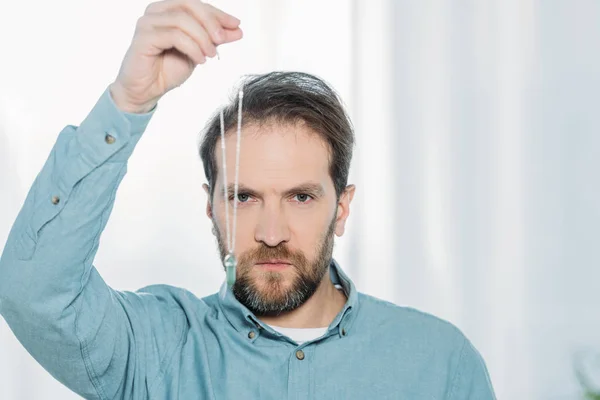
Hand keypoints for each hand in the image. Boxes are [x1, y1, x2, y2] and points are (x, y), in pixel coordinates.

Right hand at [110, 0, 241, 112]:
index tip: (236, 25)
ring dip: (202, 38)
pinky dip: (192, 48)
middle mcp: (156, 11)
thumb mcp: (199, 51)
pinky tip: (199, 60)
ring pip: (182, 20)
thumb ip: (215, 39)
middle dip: (211, 22)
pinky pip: (174, 36)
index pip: (197, 4)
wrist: (147, 90)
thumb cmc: (167, 69)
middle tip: (223, 39)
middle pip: (190, 5)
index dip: (218, 14)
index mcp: (168, 10)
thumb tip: (237, 29)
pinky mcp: (143, 37)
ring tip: (210, 55)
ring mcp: (147, 23)